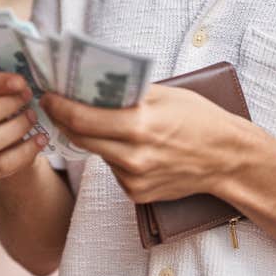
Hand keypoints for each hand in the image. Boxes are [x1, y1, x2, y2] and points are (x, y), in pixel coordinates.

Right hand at [0, 71, 46, 180]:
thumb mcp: (6, 83)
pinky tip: (40, 139)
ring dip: (15, 129)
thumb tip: (36, 67)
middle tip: (29, 99)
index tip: (21, 82)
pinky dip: (24, 152)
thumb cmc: (8, 98)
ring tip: (33, 118)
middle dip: (5, 107)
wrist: (14, 132)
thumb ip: (11, 76)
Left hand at [40, 84, 244, 202]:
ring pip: (98, 153)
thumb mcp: (168, 95)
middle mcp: (133, 156)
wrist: (227, 159)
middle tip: (58, 105)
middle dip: (66, 120)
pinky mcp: (137, 193)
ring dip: (93, 137)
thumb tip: (98, 82)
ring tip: (101, 121)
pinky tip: (131, 145)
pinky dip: (115, 155)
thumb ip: (132, 92)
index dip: (60, 106)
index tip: (49, 96)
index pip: (83, 118)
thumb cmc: (201, 119)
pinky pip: (114, 170)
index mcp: (140, 125)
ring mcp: (134, 178)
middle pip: (81, 138)